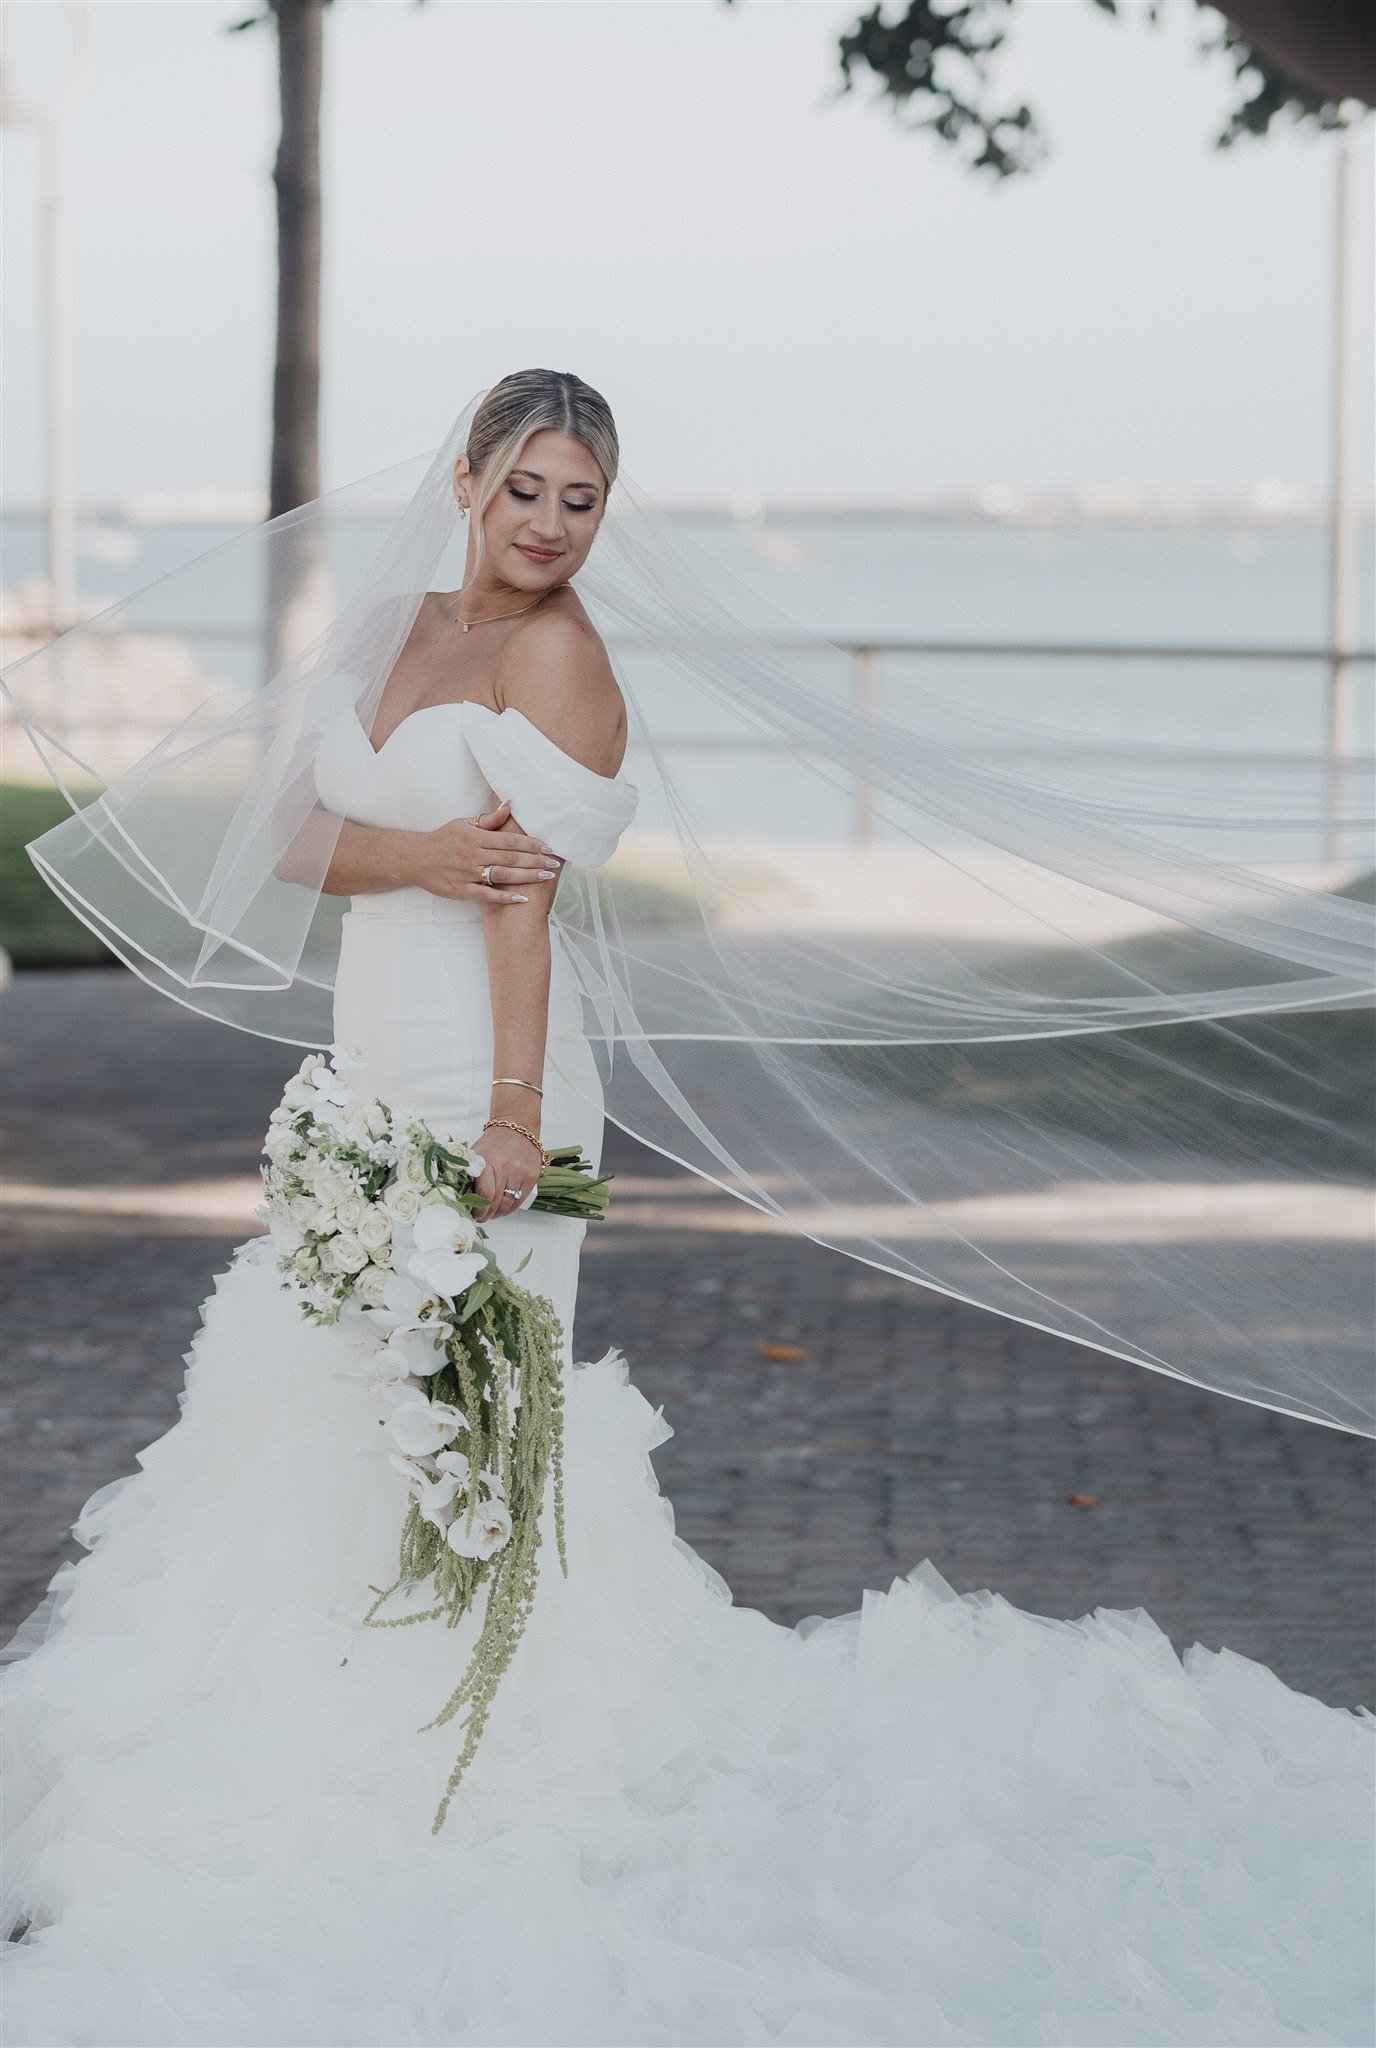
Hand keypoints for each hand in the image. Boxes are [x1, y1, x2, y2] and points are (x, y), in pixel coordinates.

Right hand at [405, 801, 561, 903]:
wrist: (414, 858)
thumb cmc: (442, 839)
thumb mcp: (464, 824)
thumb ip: (489, 820)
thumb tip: (510, 805)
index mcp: (475, 836)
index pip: (509, 840)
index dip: (531, 844)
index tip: (549, 848)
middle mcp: (472, 854)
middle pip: (510, 858)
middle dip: (535, 861)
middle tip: (554, 864)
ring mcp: (467, 874)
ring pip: (502, 875)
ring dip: (527, 876)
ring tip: (545, 877)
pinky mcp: (461, 890)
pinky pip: (487, 895)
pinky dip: (505, 897)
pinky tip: (523, 898)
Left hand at [473, 1124, 543, 1222]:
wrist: (517, 1128)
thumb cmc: (494, 1143)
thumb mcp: (476, 1155)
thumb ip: (468, 1175)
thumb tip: (460, 1198)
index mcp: (488, 1162)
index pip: (485, 1194)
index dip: (478, 1209)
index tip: (473, 1213)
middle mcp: (507, 1168)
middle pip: (496, 1202)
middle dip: (486, 1214)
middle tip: (480, 1216)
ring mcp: (521, 1173)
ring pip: (508, 1205)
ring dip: (497, 1214)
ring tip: (491, 1213)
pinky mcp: (532, 1177)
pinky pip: (519, 1201)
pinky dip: (509, 1209)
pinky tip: (502, 1209)